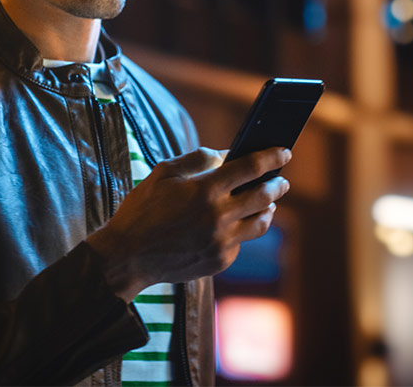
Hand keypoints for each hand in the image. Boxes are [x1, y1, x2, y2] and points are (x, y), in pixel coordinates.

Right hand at [86, 146, 290, 301]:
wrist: (127, 256)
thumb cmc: (143, 209)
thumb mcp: (164, 173)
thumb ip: (198, 160)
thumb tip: (227, 155)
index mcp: (205, 189)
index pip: (251, 167)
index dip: (272, 157)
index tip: (284, 152)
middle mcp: (218, 216)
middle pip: (265, 196)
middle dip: (278, 184)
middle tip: (281, 180)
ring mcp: (221, 242)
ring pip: (261, 223)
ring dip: (268, 209)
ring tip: (266, 202)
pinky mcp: (220, 261)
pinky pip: (241, 242)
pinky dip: (241, 229)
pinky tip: (233, 224)